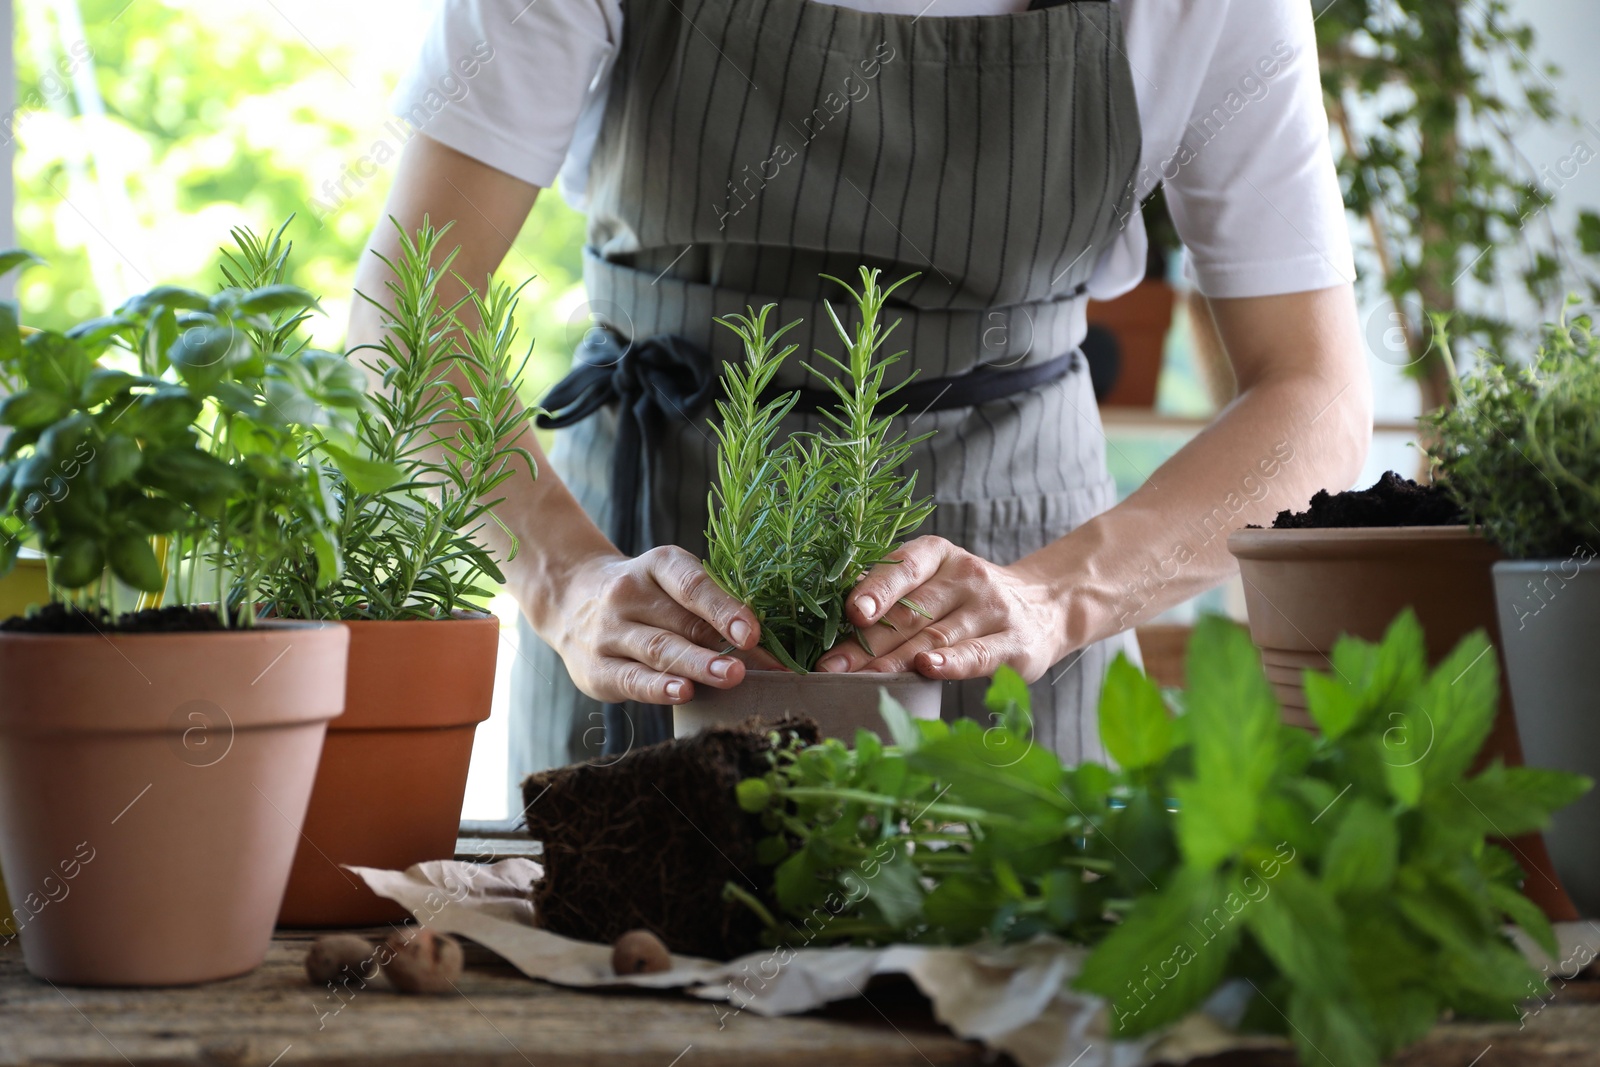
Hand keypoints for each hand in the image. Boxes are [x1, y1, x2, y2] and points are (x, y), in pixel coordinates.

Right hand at [545, 546, 763, 704]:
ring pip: (658, 649)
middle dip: (719, 646)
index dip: (723, 608)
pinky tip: (682, 693)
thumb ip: (711, 611)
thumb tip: (763, 650)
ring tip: (729, 677)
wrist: (571, 597)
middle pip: (681, 622)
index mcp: (657, 566)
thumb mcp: (671, 585)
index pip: (692, 585)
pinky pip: (631, 678)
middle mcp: (629, 594)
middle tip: (748, 666)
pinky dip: (658, 687)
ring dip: (697, 665)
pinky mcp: (597, 667)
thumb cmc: (645, 597)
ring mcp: (609, 631)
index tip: (751, 632)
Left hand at [815, 536, 1067, 681]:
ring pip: (935, 638)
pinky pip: (977, 654)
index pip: (902, 567)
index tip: (851, 613)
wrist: (1046, 606)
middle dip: (865, 644)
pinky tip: (928, 670)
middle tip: (830, 668)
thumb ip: (896, 597)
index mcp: (938, 555)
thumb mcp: (935, 581)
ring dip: (893, 662)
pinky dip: (951, 663)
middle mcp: (966, 576)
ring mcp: (992, 609)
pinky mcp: (1014, 644)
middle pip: (909, 613)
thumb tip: (838, 629)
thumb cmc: (969, 599)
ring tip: (859, 681)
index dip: (876, 590)